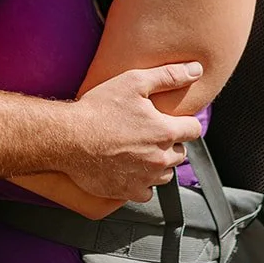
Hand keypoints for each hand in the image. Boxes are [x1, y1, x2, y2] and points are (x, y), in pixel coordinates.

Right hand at [66, 62, 203, 204]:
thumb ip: (169, 76)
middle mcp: (159, 158)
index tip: (171, 120)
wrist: (67, 138)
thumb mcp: (134, 82)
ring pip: (165, 174)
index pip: (194, 130)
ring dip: (158, 164)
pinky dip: (142, 182)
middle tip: (149, 133)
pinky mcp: (128, 191)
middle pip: (181, 153)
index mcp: (164, 131)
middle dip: (170, 143)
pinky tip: (128, 168)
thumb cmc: (97, 109)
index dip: (184, 122)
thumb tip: (196, 70)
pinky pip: (147, 192)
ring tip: (138, 150)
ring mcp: (144, 178)